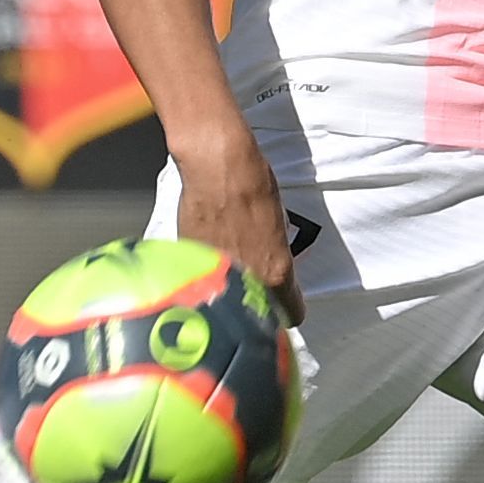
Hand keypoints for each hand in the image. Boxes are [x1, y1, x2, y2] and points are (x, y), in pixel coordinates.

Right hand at [173, 133, 304, 322]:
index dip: (287, 310)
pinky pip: (205, 279)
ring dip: (229, 290)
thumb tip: (269, 266)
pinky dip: (207, 272)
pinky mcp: (191, 263)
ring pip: (227, 300)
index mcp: (276, 274)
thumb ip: (275, 258)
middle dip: (256, 302)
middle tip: (254, 285)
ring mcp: (216, 276)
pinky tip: (210, 254)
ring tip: (229, 267)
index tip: (282, 303)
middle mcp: (247, 283)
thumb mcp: (279, 227)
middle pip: (257, 312)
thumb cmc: (254, 186)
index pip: (292, 314)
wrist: (217, 168)